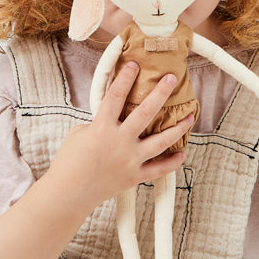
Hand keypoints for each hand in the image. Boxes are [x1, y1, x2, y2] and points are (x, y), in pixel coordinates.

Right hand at [48, 62, 193, 209]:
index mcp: (102, 128)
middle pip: (146, 112)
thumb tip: (111, 121)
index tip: (134, 64)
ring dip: (177, 128)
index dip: (125, 78)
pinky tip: (182, 153)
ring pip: (161, 141)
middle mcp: (120, 142)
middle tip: (171, 79)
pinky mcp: (134, 176)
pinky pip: (158, 169)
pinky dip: (172, 162)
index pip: (116, 96)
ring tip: (190, 117)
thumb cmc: (68, 163)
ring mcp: (130, 160)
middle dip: (160, 93)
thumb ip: (96, 124)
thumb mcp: (78, 135)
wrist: (68, 194)